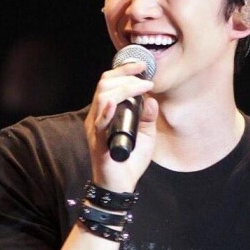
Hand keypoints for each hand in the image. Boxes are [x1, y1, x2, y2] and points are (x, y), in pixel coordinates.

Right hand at [84, 61, 157, 192]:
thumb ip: (148, 116)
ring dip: (124, 88)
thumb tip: (153, 100)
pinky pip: (98, 123)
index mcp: (107, 112)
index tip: (142, 65)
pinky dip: (105, 111)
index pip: (109, 82)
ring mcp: (96, 128)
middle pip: (104, 84)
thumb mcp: (146, 134)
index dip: (123, 70)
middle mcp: (98, 116)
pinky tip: (113, 103)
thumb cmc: (129, 159)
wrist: (121, 185)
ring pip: (102, 97)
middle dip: (126, 75)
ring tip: (142, 88)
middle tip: (145, 77)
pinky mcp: (98, 142)